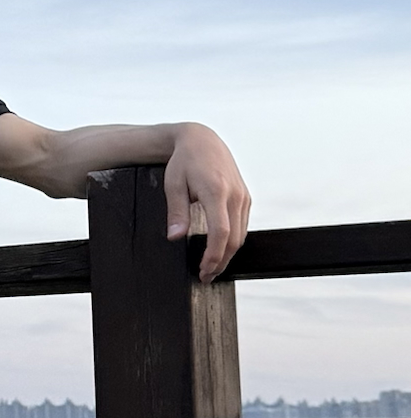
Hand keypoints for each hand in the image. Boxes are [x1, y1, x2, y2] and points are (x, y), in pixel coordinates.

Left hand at [164, 125, 250, 282]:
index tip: (203, 270)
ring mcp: (243, 196)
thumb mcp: (173, 184)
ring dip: (227, 255)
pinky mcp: (245, 197)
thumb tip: (175, 237)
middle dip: (220, 262)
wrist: (202, 140)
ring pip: (240, 235)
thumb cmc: (184, 162)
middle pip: (233, 239)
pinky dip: (232, 241)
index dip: (213, 256)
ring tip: (211, 268)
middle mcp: (235, 195)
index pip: (220, 232)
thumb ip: (176, 212)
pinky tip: (219, 250)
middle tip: (205, 277)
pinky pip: (242, 225)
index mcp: (216, 191)